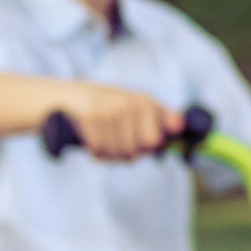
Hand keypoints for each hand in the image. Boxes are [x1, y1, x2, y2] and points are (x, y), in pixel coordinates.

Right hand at [61, 83, 181, 160]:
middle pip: (136, 150)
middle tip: (121, 144)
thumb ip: (162, 116)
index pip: (153, 141)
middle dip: (129, 153)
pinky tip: (94, 143)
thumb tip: (181, 124)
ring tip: (107, 143)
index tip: (143, 144)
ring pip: (118, 153)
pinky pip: (99, 151)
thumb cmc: (109, 105)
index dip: (149, 148)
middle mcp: (128, 104)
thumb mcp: (137, 106)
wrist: (68, 96)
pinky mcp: (89, 118)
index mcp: (144, 101)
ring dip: (112, 155)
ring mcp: (108, 110)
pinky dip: (96, 153)